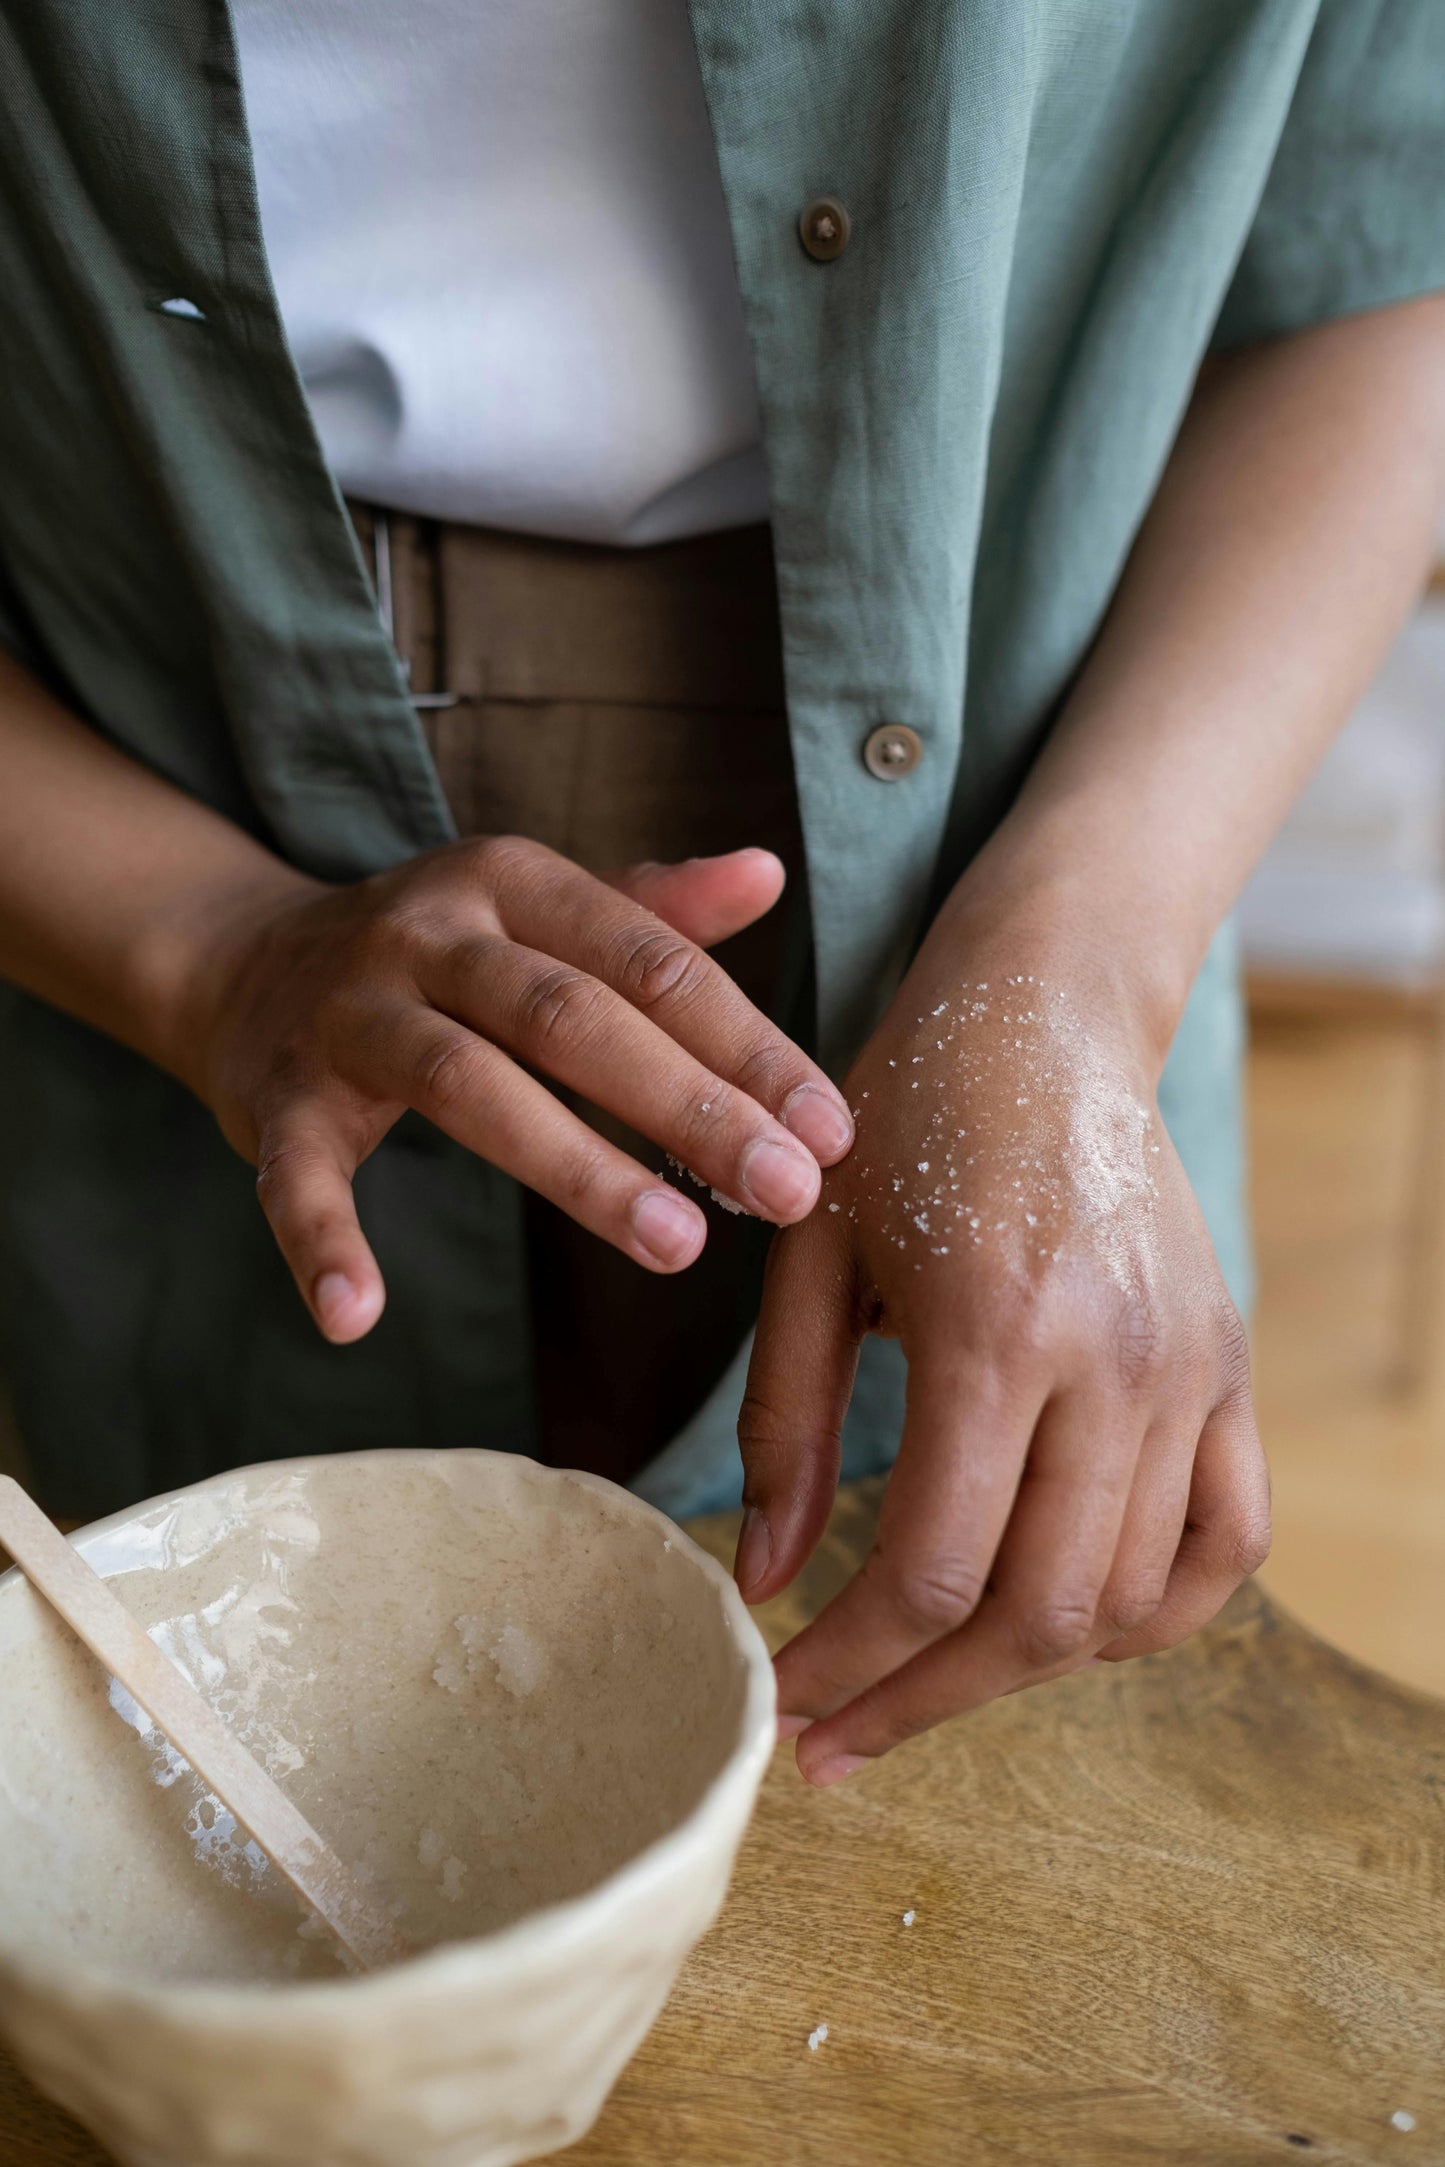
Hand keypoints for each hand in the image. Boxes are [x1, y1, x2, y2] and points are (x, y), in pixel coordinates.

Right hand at [177, 838, 852, 1340]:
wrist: (246, 958)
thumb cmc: (437, 949)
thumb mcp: (538, 905)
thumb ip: (652, 907)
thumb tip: (767, 873)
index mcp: (512, 883)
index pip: (649, 962)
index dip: (746, 1044)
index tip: (829, 1128)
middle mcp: (431, 935)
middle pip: (573, 1019)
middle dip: (690, 1108)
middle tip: (786, 1192)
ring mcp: (350, 1015)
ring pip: (467, 1085)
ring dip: (575, 1169)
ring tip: (676, 1248)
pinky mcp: (280, 1099)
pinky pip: (297, 1177)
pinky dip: (321, 1244)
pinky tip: (359, 1314)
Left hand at [734, 903, 1268, 1782]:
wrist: (1046, 1012)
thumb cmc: (903, 1115)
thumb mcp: (809, 1252)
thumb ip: (786, 1423)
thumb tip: (762, 1579)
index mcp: (998, 1328)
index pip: (933, 1571)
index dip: (848, 1665)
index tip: (782, 1701)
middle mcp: (1118, 1363)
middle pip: (1037, 1616)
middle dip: (920, 1702)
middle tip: (833, 1736)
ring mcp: (1192, 1370)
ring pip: (1126, 1601)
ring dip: (1018, 1673)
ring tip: (922, 1684)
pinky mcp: (1229, 1366)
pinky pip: (1227, 1543)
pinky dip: (1152, 1615)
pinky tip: (1063, 1631)